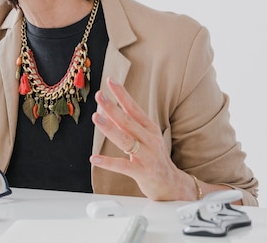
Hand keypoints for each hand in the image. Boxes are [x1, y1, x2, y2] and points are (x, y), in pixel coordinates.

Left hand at [89, 76, 192, 200]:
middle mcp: (149, 139)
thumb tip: (107, 111)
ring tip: (96, 118)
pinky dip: (108, 162)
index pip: (134, 107)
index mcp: (150, 128)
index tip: (110, 81)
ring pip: (125, 140)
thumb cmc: (155, 158)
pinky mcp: (142, 172)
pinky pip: (122, 166)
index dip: (122, 94)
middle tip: (99, 95)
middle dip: (112, 107)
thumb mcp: (146, 137)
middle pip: (128, 121)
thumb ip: (129, 126)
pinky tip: (94, 158)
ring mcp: (146, 156)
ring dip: (109, 128)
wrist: (171, 184)